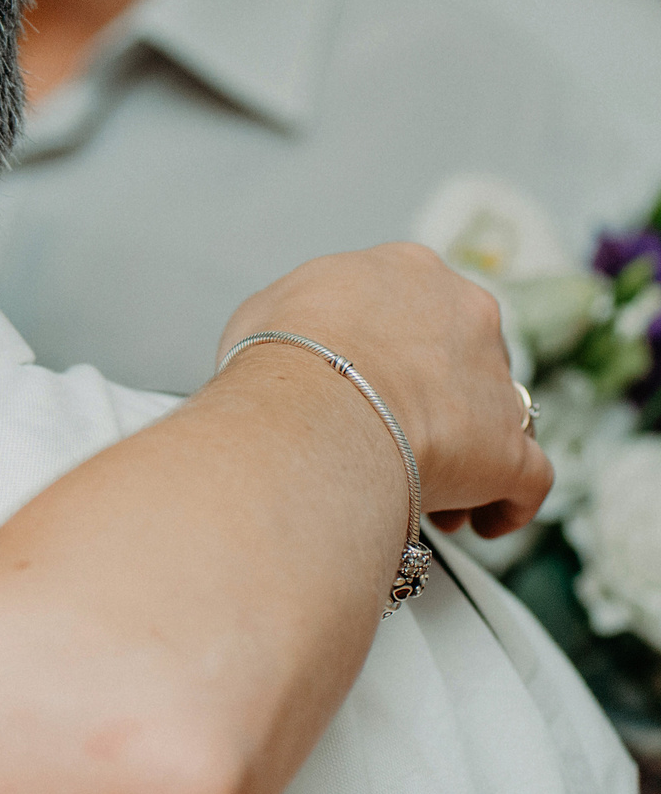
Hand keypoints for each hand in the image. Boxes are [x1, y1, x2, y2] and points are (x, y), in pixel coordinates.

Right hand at [218, 242, 549, 538]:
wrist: (312, 409)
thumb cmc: (280, 359)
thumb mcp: (265, 310)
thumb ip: (299, 317)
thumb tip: (293, 339)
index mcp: (408, 272)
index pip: (416, 307)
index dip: (395, 352)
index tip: (371, 383)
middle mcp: (466, 314)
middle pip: (465, 360)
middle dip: (438, 404)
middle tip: (396, 440)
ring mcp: (496, 382)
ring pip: (499, 419)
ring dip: (470, 455)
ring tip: (430, 496)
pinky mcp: (511, 449)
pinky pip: (528, 480)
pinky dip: (506, 503)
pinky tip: (477, 521)